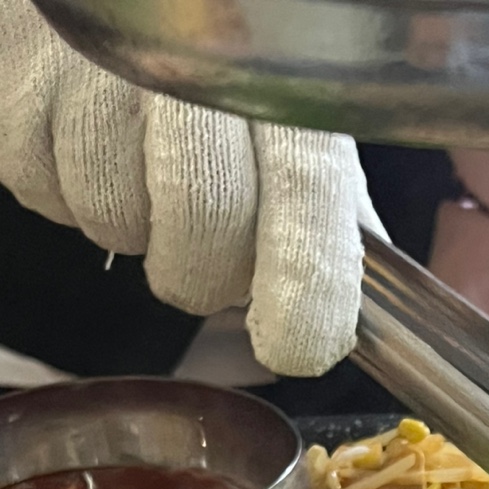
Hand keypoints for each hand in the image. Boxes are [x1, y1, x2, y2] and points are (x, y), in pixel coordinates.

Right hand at [0, 0, 385, 375]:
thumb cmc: (214, 40)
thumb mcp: (287, 99)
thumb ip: (324, 195)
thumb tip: (355, 310)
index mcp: (282, 77)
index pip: (307, 198)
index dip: (304, 293)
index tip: (296, 348)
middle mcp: (193, 64)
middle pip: (200, 237)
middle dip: (201, 273)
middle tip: (200, 241)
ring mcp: (99, 63)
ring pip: (113, 220)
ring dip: (126, 220)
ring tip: (136, 158)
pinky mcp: (22, 70)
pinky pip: (42, 187)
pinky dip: (61, 186)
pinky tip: (83, 133)